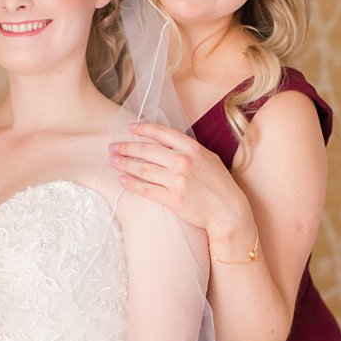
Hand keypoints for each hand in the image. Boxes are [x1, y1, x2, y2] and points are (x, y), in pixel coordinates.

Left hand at [111, 121, 254, 251]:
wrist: (228, 211)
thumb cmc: (219, 184)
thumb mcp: (208, 158)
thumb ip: (188, 149)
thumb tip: (165, 142)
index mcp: (192, 149)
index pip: (162, 133)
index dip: (143, 129)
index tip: (130, 128)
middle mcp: (183, 162)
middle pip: (146, 150)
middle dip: (126, 147)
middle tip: (113, 147)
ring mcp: (177, 181)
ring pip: (143, 169)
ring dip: (124, 164)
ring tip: (113, 161)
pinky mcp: (172, 199)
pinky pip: (146, 189)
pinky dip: (132, 184)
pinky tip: (122, 180)